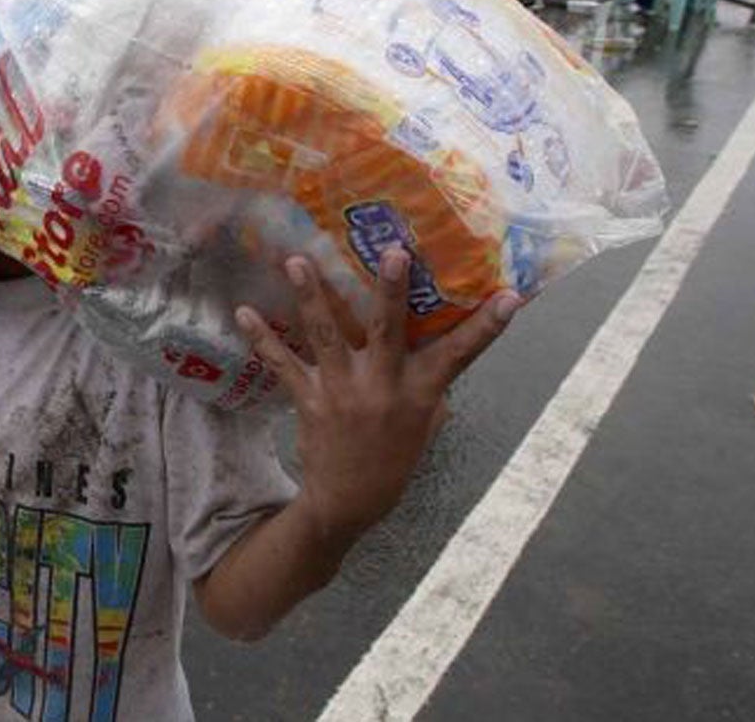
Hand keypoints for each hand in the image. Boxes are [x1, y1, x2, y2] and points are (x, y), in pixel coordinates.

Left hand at [235, 249, 521, 540]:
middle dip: (391, 290)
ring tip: (295, 262)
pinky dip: (261, 339)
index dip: (486, 327)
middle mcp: (383, 387)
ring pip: (326, 336)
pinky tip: (243, 312)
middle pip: (388, 331)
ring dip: (311, 296)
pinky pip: (282, 364)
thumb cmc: (392, 459)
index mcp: (419, 393)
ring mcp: (343, 392)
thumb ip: (430, 384)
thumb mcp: (425, 424)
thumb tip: (438, 343)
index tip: (511, 296)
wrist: (347, 502)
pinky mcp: (310, 400)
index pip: (460, 355)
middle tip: (392, 251)